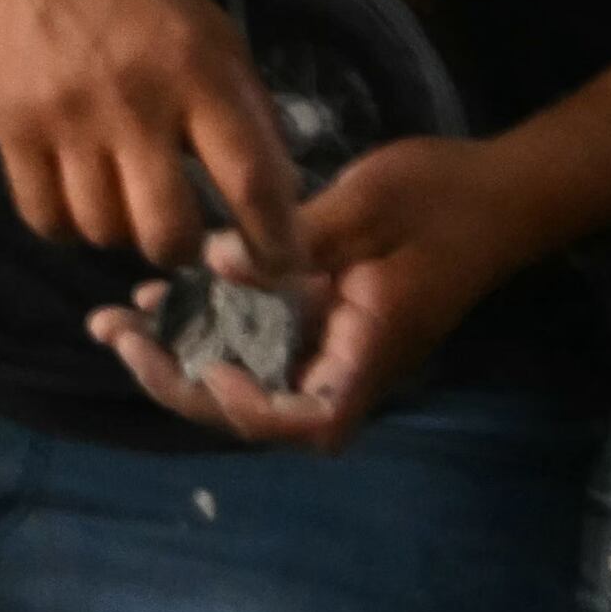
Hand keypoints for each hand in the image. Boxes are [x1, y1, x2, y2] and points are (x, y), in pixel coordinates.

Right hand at [0, 0, 309, 280]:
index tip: (282, 267)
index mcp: (197, 69)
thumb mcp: (205, 25)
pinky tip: (77, 196)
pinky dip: (67, 225)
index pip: (251, 179)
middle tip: (182, 234)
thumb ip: (242, 103)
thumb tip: (277, 190)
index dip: (274, 240)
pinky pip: (46, 219)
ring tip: (122, 200)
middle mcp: (135, 101)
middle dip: (184, 250)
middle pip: (169, 231)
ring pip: (104, 231)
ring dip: (121, 232)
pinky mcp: (11, 130)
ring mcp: (68, 120)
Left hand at [87, 133, 550, 450]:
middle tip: (118, 337)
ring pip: (248, 375)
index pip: (312, 420)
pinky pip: (255, 337)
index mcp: (369, 347)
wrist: (499, 191)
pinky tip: (151, 296)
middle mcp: (346, 358)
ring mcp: (332, 340)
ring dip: (179, 356)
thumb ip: (297, 239)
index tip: (213, 369)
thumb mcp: (370, 205)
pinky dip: (203, 324)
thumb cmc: (444, 197)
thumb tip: (215, 265)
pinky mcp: (320, 314)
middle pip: (261, 410)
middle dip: (183, 384)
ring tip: (110, 324)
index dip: (256, 412)